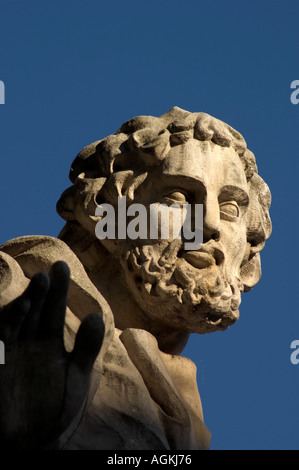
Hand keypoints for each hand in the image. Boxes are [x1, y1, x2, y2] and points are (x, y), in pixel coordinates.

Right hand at [0, 261, 103, 448]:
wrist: (35, 440)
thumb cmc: (58, 408)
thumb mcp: (77, 377)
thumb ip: (87, 348)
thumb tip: (96, 316)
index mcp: (51, 342)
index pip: (55, 309)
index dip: (59, 288)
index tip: (62, 265)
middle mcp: (32, 342)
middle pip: (37, 310)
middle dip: (43, 290)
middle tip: (52, 271)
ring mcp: (15, 351)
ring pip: (18, 319)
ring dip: (28, 302)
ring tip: (40, 284)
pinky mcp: (1, 362)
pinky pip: (3, 339)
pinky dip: (11, 324)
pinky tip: (22, 309)